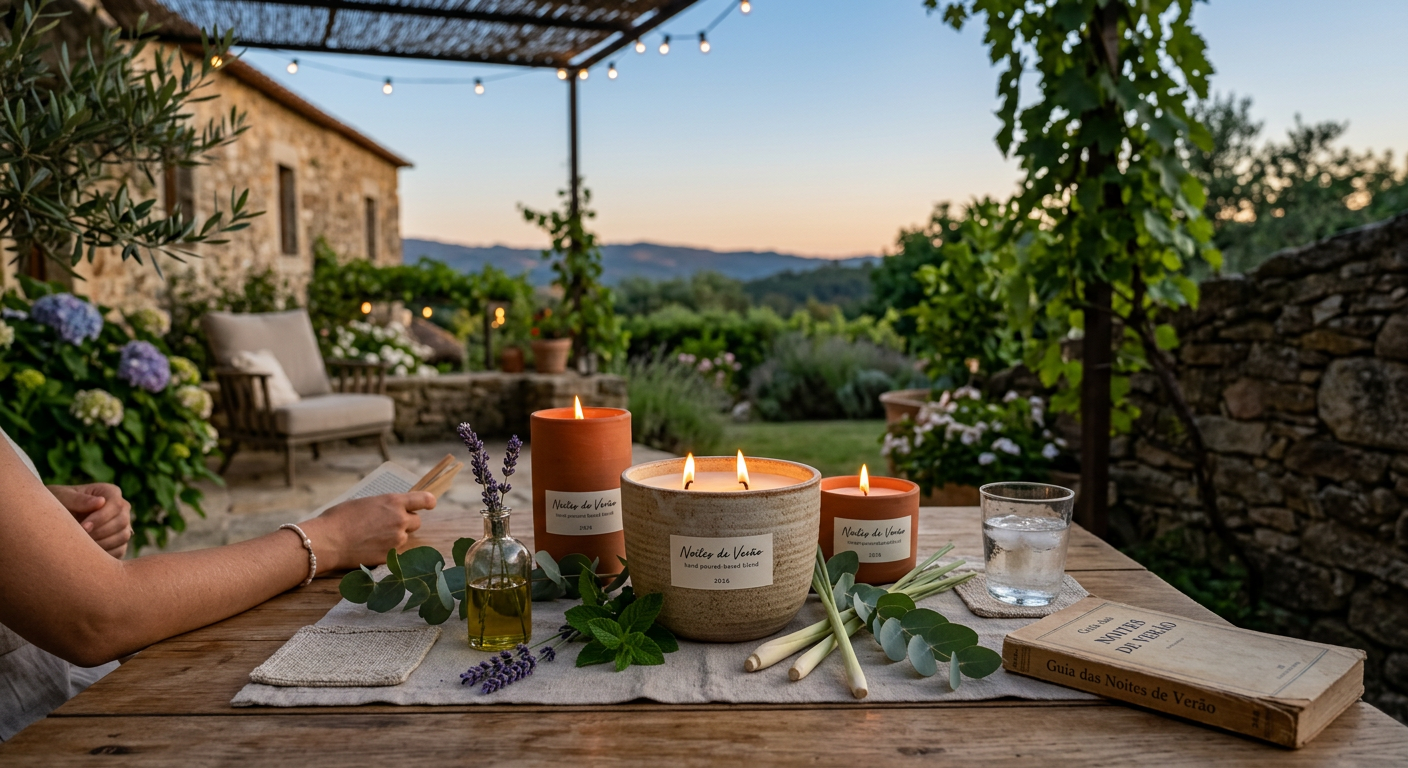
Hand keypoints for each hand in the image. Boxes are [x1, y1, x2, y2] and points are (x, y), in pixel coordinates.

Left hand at [48, 484, 132, 558]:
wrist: (54, 518)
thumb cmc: (58, 503)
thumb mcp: (63, 498)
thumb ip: (79, 499)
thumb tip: (100, 502)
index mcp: (110, 492)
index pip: (116, 505)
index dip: (101, 518)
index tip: (83, 527)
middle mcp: (121, 508)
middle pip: (122, 522)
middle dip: (100, 532)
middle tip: (80, 539)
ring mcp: (123, 525)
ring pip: (123, 536)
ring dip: (103, 543)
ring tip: (82, 546)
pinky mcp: (120, 541)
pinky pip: (120, 550)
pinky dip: (106, 554)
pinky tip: (88, 553)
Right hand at [301, 492, 434, 571]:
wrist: (327, 541)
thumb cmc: (339, 518)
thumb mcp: (364, 503)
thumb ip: (382, 506)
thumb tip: (389, 511)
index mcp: (393, 502)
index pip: (423, 500)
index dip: (428, 502)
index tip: (430, 504)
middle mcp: (400, 520)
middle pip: (415, 522)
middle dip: (406, 522)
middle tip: (388, 524)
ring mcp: (396, 540)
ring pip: (403, 538)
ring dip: (394, 537)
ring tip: (372, 537)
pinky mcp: (390, 557)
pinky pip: (393, 553)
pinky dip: (385, 551)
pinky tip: (368, 549)